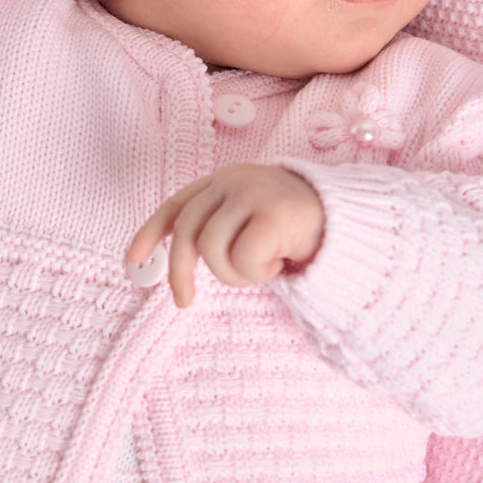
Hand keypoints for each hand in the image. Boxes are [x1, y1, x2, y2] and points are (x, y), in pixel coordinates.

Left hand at [126, 165, 324, 308]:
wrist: (350, 223)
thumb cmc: (295, 231)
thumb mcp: (250, 224)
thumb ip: (217, 232)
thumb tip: (177, 267)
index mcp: (223, 181)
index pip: (176, 205)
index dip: (150, 233)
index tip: (132, 260)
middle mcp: (233, 180)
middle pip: (187, 232)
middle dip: (180, 273)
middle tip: (185, 302)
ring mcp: (252, 192)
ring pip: (212, 249)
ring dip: (233, 275)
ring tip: (261, 269)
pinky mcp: (271, 212)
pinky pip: (243, 258)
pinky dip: (258, 273)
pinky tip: (280, 263)